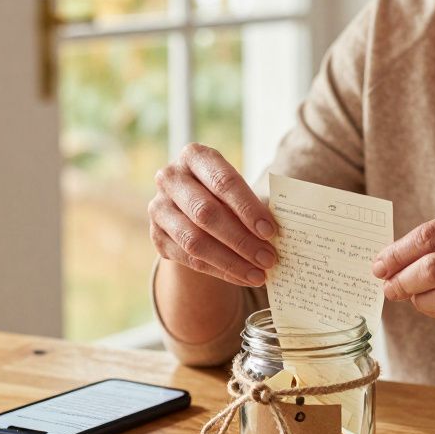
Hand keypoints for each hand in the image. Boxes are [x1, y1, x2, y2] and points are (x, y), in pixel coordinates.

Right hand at [149, 144, 276, 286]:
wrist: (192, 206)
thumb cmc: (225, 193)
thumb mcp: (237, 189)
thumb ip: (254, 205)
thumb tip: (278, 235)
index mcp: (195, 156)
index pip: (223, 182)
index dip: (248, 208)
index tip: (271, 231)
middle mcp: (170, 177)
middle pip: (206, 213)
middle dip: (241, 240)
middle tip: (269, 259)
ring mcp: (158, 207)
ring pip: (194, 241)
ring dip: (230, 261)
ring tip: (259, 274)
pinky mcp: (156, 236)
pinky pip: (189, 259)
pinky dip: (219, 271)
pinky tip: (242, 277)